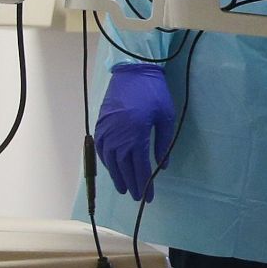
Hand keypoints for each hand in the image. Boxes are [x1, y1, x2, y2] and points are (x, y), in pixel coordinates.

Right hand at [94, 63, 176, 201]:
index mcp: (135, 136)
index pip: (139, 168)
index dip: (144, 184)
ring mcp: (106, 131)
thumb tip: (162, 165)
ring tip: (124, 188)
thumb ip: (163, 143)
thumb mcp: (165, 117)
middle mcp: (118, 137)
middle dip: (131, 184)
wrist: (133, 71)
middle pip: (123, 168)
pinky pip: (101, 149)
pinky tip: (112, 168)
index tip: (148, 197)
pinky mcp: (101, 125)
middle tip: (137, 197)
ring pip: (110, 162)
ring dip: (117, 177)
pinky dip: (106, 162)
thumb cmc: (153, 92)